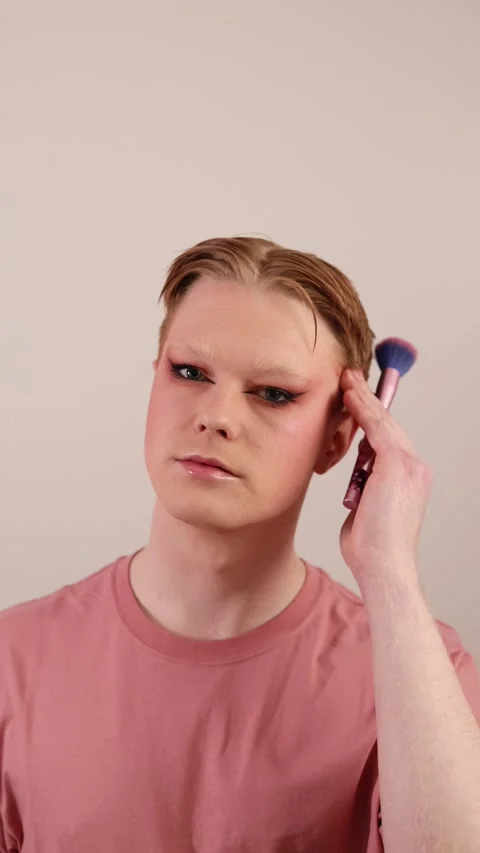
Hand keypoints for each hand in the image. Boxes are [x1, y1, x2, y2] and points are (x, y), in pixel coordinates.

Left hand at [339, 369, 432, 592]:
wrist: (384, 566)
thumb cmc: (372, 547)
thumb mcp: (366, 510)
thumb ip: (365, 491)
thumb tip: (357, 485)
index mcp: (410, 478)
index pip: (388, 438)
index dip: (371, 416)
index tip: (356, 400)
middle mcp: (415, 467)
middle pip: (387, 425)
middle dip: (368, 400)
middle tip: (350, 378)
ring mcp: (410, 465)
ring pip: (382, 422)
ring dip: (364, 398)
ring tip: (347, 379)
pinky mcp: (397, 465)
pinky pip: (377, 429)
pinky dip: (363, 409)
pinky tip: (350, 395)